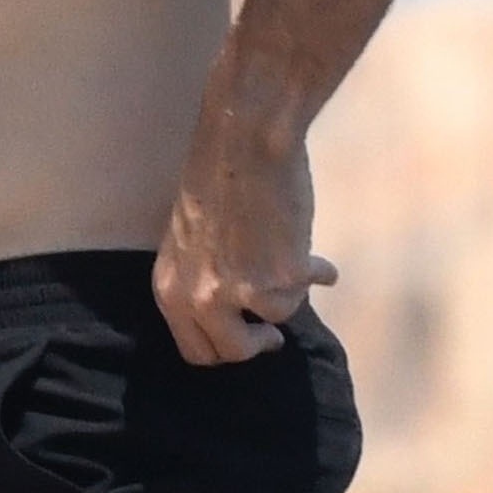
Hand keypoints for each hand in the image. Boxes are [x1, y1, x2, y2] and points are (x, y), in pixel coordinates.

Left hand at [154, 123, 338, 366]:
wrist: (246, 140)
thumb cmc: (216, 175)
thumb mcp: (189, 240)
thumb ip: (203, 279)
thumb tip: (236, 310)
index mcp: (171, 288)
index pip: (196, 350)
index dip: (224, 349)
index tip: (245, 337)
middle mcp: (201, 298)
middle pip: (235, 352)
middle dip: (258, 343)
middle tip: (272, 335)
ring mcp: (244, 292)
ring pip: (280, 314)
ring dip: (290, 290)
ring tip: (296, 259)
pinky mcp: (285, 278)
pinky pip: (309, 287)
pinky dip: (318, 272)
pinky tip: (321, 262)